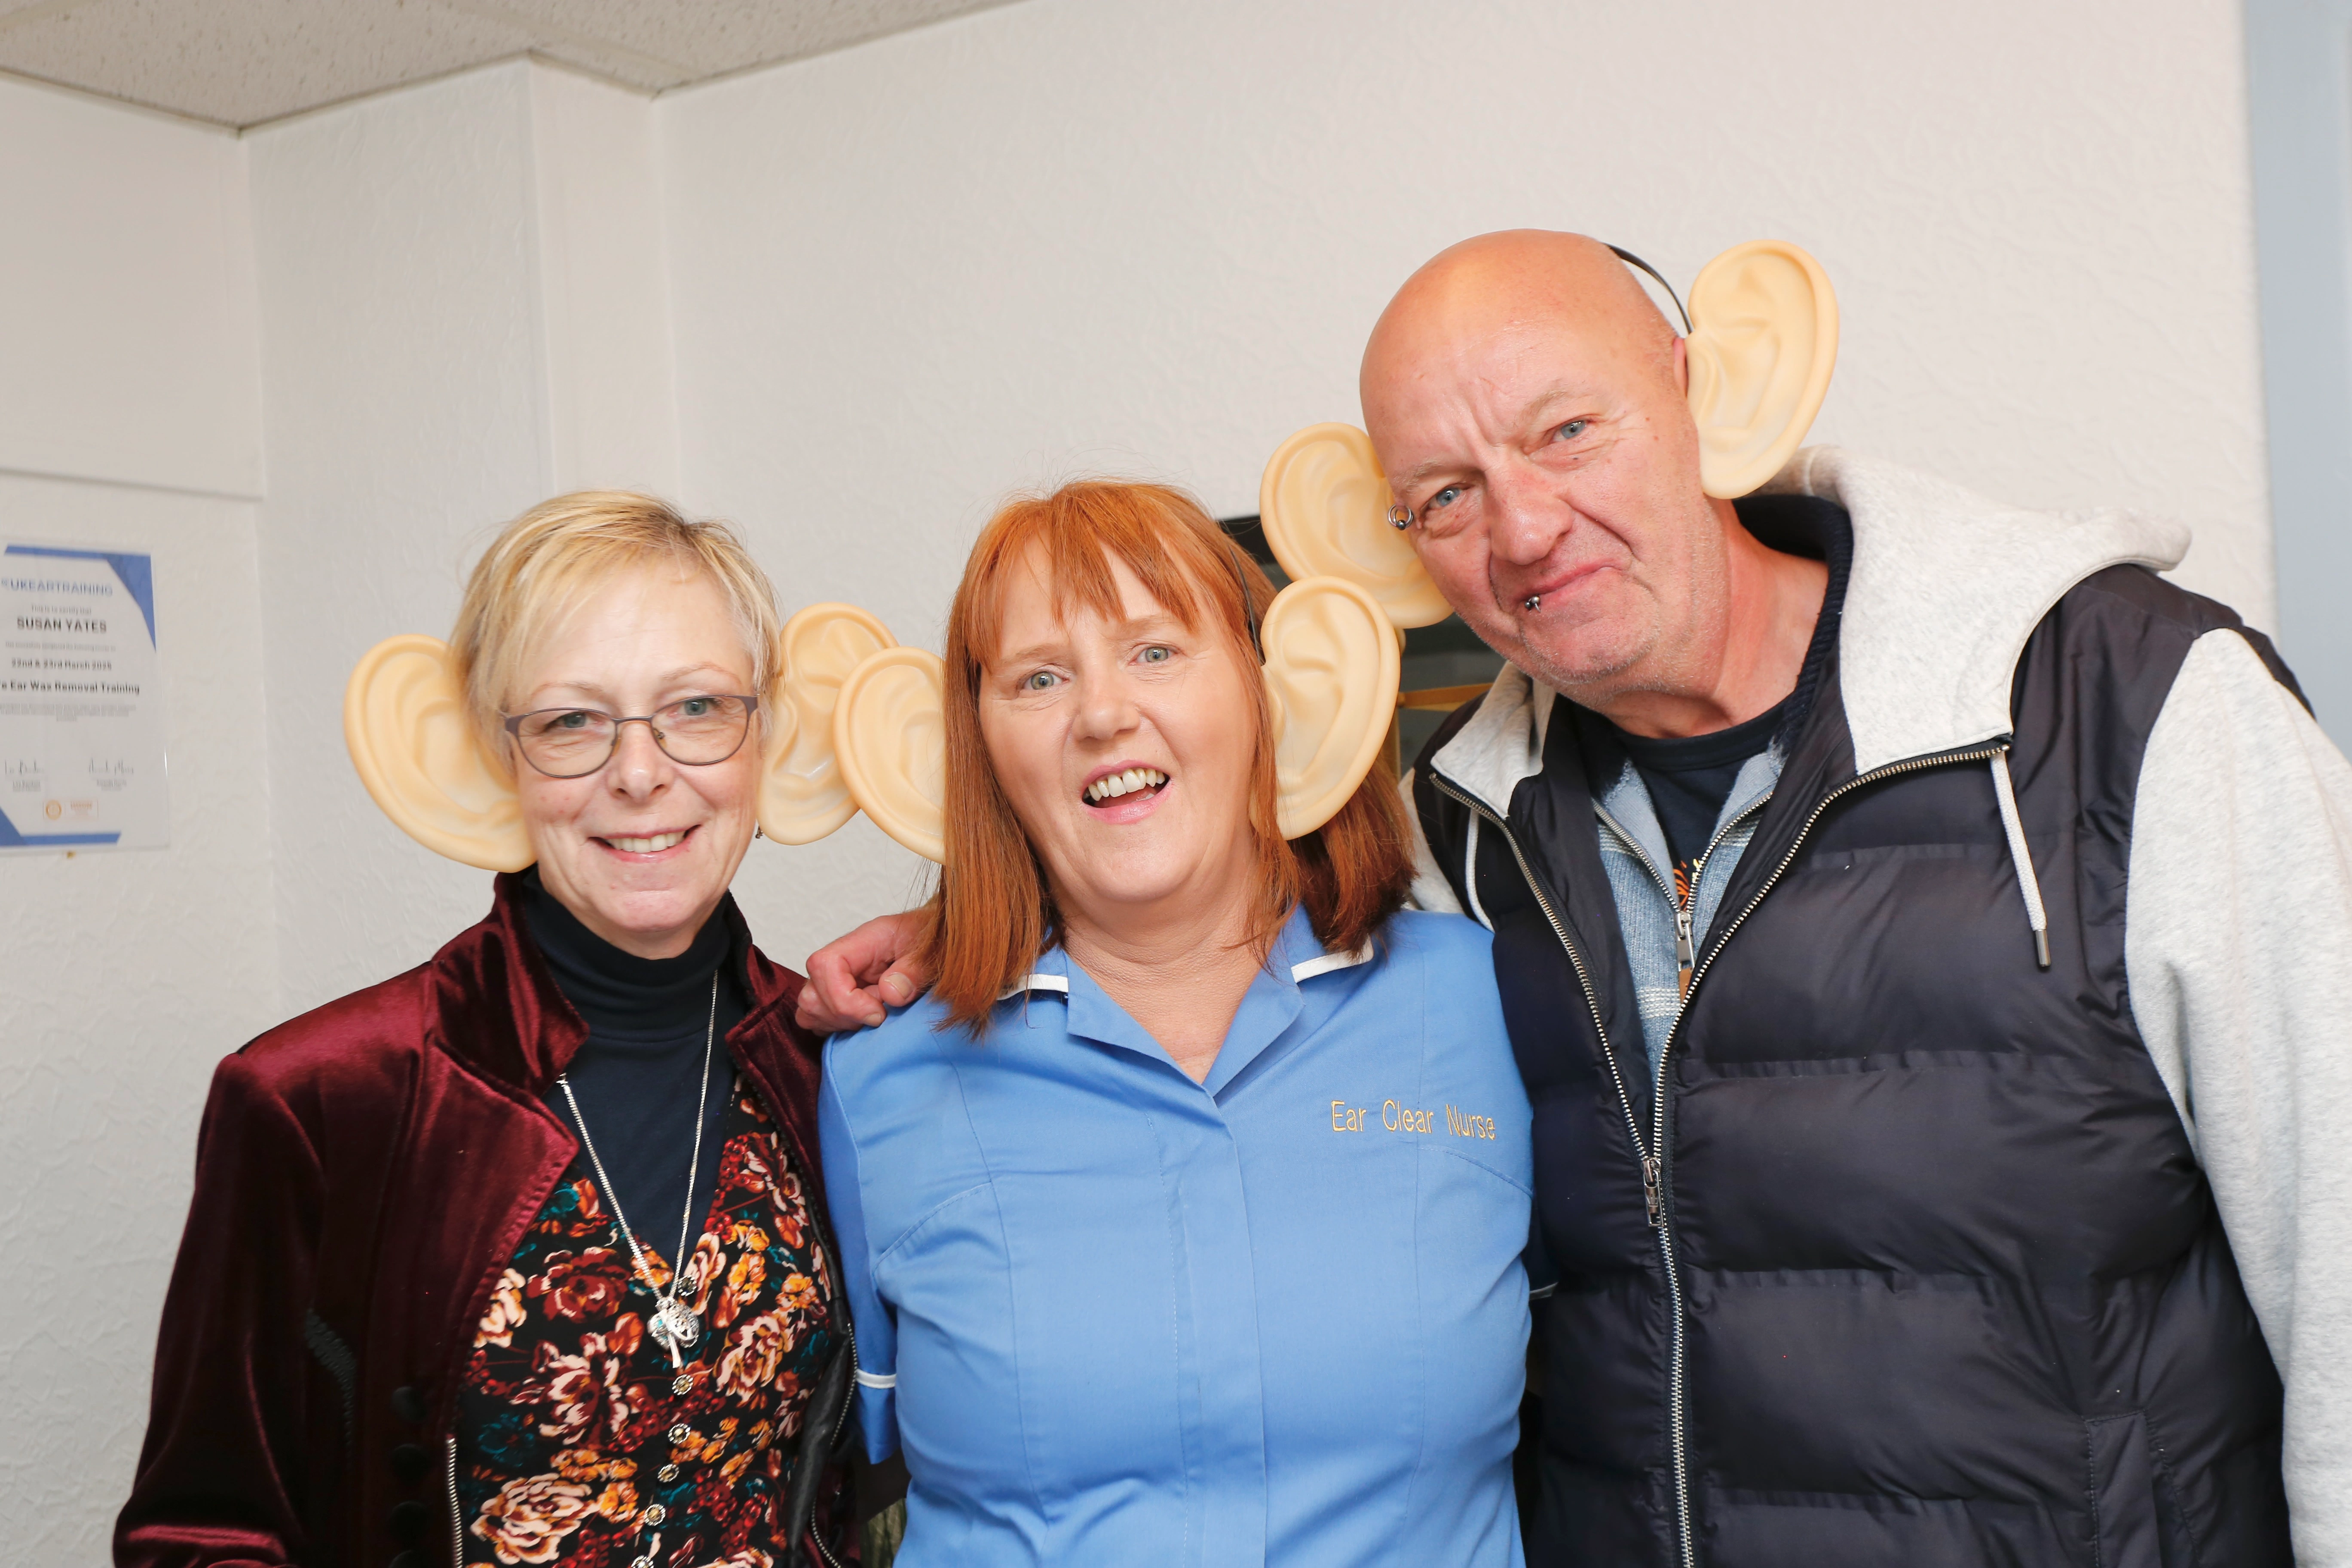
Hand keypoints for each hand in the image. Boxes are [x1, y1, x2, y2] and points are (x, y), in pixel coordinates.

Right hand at [797, 912, 929, 1032]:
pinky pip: (817, 1019)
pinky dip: (838, 1028)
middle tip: (881, 1015)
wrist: (938, 944)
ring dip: (839, 1024)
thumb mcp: (932, 952)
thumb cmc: (933, 943)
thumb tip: (891, 994)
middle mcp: (841, 960)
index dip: (844, 999)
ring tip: (874, 1017)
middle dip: (844, 1016)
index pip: (824, 965)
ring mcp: (835, 980)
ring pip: (810, 1010)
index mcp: (863, 941)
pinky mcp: (837, 997)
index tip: (878, 1014)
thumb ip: (914, 971)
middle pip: (811, 995)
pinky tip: (865, 1023)